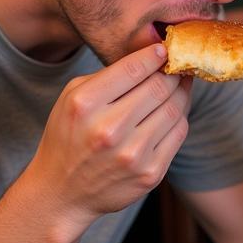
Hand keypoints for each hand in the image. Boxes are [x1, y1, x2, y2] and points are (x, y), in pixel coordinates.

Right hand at [28, 44, 191, 236]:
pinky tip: (173, 111)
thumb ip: (108, 76)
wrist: (62, 192)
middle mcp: (109, 129)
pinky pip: (178, 134)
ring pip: (174, 109)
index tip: (163, 50)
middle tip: (177, 66)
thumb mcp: (73, 98)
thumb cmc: (69, 137)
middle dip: (172, 72)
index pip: (133, 69)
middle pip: (159, 87)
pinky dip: (179, 118)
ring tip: (179, 85)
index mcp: (86, 104)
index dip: (154, 55)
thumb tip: (151, 56)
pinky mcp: (150, 174)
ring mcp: (132, 154)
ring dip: (181, 93)